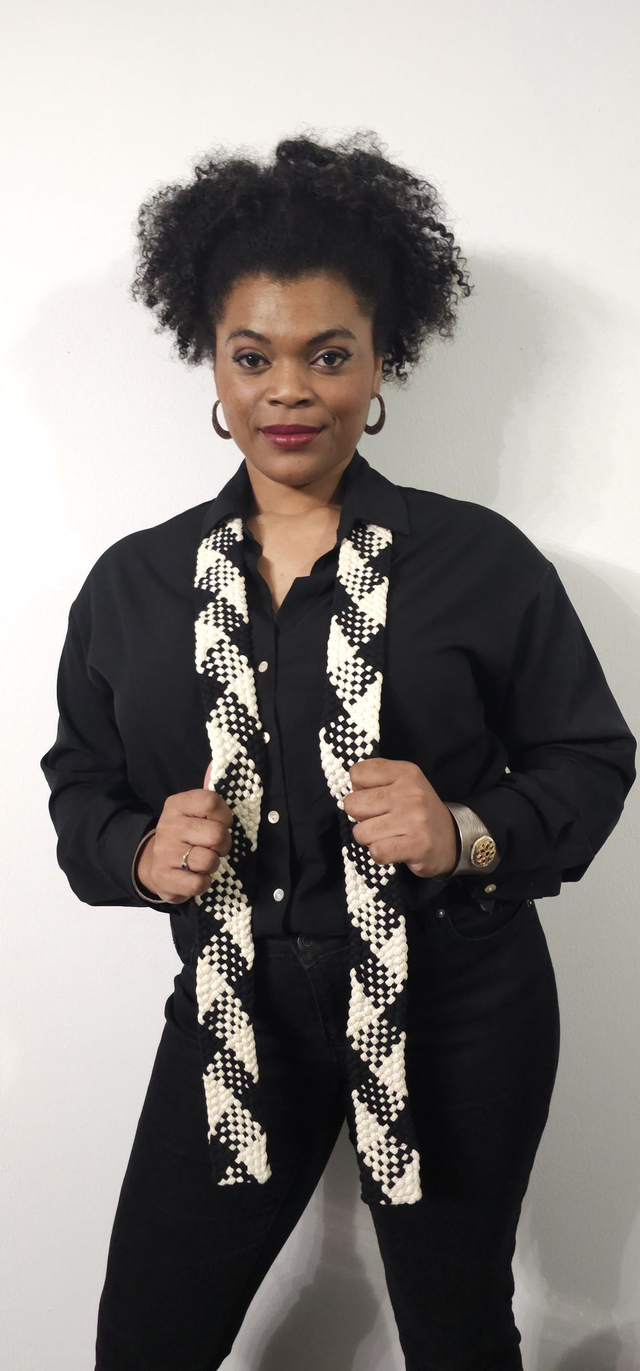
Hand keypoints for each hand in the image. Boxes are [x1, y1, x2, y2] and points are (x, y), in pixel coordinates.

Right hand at [136, 762, 232, 902]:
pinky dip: (204, 882)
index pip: (211, 802)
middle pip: (216, 834)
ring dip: (213, 864)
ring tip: (204, 861)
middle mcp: (169, 826)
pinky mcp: (165, 878)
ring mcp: (165, 853)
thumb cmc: (184, 835)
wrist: (153, 864)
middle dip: (223, 844)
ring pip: (209, 860)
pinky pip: (199, 883)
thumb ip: (208, 798)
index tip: (221, 823)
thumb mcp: (192, 812)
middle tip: (215, 847)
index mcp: (177, 805)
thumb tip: (215, 765)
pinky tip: (196, 876)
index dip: (225, 816)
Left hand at [342, 758, 458, 878]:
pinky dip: (380, 854)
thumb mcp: (404, 783)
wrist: (453, 839)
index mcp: (405, 772)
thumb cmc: (418, 812)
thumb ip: (376, 781)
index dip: (360, 790)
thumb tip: (349, 795)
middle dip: (361, 817)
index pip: (357, 774)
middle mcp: (410, 792)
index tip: (377, 799)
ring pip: (360, 832)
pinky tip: (394, 848)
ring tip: (389, 835)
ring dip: (370, 838)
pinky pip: (376, 852)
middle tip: (381, 820)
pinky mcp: (416, 845)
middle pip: (352, 804)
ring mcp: (413, 819)